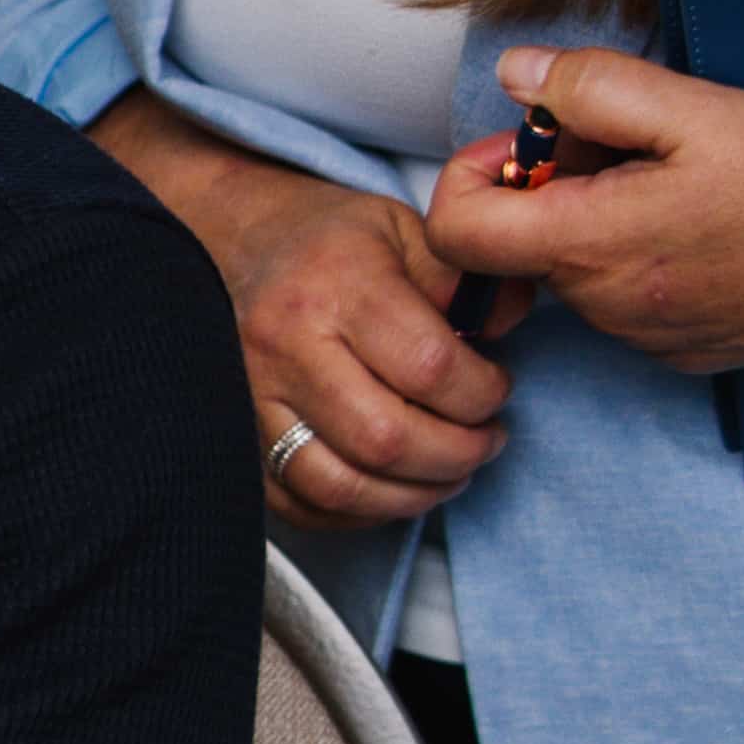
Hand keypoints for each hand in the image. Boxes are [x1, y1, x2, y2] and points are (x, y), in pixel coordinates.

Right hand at [101, 97, 507, 527]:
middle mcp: (285, 344)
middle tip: (484, 440)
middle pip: (385, 439)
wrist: (235, 242)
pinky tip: (393, 487)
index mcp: (337, 283)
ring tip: (448, 470)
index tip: (497, 388)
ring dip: (412, 495)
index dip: (483, 394)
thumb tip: (508, 323)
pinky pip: (299, 505)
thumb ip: (465, 278)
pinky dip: (358, 512)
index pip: (429, 368)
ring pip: (340, 484)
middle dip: (456, 455)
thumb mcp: (408, 231)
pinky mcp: (237, 436)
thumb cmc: (332, 242)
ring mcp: (251, 397)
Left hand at [428, 44, 743, 375]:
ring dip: (604, 213)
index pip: (454, 229)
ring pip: (577, 266)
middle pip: (518, 240)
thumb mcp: (699, 108)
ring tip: (688, 176)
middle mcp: (604, 308)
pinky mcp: (682, 351)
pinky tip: (714, 221)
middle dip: (555, 180)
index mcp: (591, 246)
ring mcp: (644, 339)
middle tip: (637, 138)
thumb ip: (592, 89)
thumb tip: (516, 76)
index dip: (473, 169)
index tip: (539, 135)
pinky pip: (628, 295)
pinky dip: (645, 252)